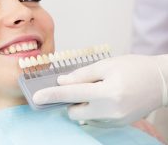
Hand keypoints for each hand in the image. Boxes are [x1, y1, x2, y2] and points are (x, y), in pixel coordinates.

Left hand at [33, 55, 167, 126]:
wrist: (161, 82)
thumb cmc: (134, 68)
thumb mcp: (107, 65)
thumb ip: (82, 74)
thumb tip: (62, 82)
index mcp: (108, 93)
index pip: (71, 94)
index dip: (52, 95)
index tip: (36, 97)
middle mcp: (111, 112)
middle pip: (74, 111)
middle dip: (71, 100)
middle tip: (81, 87)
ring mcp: (115, 122)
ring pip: (84, 117)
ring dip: (83, 105)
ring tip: (98, 90)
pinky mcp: (118, 125)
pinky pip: (95, 120)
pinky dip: (93, 109)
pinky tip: (105, 98)